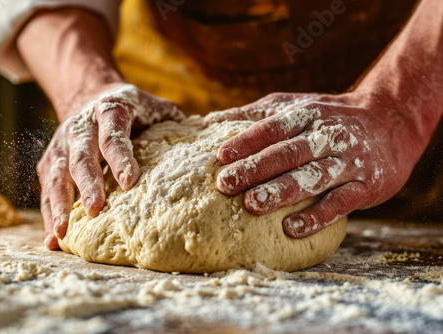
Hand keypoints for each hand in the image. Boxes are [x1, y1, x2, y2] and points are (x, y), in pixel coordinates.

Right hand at [38, 83, 184, 248]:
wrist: (88, 95)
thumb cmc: (128, 107)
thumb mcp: (150, 104)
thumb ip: (171, 118)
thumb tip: (205, 137)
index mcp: (109, 111)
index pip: (113, 135)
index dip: (120, 157)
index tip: (129, 181)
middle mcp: (80, 127)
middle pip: (81, 157)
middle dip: (88, 184)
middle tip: (96, 210)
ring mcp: (62, 145)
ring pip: (58, 175)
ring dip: (60, 205)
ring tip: (64, 233)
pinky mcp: (51, 161)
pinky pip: (47, 189)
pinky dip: (50, 213)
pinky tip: (54, 238)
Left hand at [204, 91, 420, 237]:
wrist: (390, 123)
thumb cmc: (328, 117)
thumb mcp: (295, 106)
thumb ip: (254, 115)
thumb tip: (209, 121)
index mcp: (306, 116)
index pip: (272, 128)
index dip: (247, 140)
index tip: (221, 155)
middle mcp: (326, 136)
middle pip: (287, 153)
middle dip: (255, 168)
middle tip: (225, 184)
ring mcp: (347, 161)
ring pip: (312, 177)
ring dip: (281, 191)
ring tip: (252, 204)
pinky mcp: (365, 185)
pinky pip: (339, 203)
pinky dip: (316, 216)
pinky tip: (292, 228)